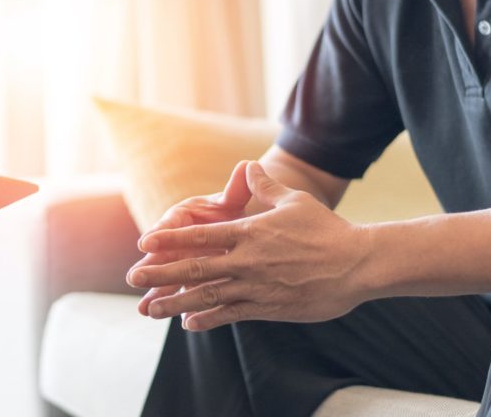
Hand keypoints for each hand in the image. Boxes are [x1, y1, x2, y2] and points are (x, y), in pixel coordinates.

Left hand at [128, 161, 372, 329]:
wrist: (357, 264)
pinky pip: (231, 315)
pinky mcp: (268, 308)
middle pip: (194, 268)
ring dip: (175, 302)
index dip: (169, 240)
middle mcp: (247, 261)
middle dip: (160, 273)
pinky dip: (208, 319)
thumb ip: (265, 186)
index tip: (144, 243)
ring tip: (149, 309)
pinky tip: (188, 323)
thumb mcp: (294, 201)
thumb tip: (248, 166)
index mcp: (249, 233)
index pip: (200, 236)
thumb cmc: (326, 229)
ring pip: (207, 296)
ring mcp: (256, 287)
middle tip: (133, 277)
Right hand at [129, 161, 253, 315]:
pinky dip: (181, 307)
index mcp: (184, 217)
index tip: (146, 242)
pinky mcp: (191, 280)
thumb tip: (246, 166)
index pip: (170, 225)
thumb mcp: (233, 200)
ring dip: (157, 294)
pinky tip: (179, 321)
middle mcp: (178, 240)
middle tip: (134, 279)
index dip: (159, 233)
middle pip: (162, 255)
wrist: (240, 227)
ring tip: (144, 310)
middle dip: (150, 268)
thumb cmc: (231, 209)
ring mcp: (183, 262)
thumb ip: (237, 188)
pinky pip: (185, 294)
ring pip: (169, 279)